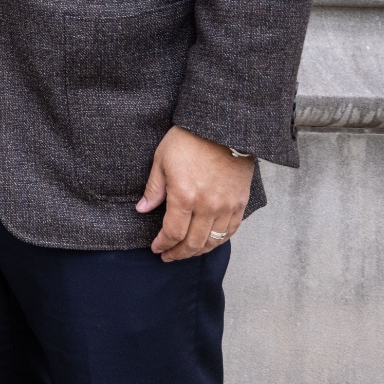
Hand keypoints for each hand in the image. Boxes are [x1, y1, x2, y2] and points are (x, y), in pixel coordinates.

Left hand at [138, 125, 252, 260]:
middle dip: (178, 253)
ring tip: (186, 253)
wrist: (222, 126)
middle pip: (193, 243)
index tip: (156, 248)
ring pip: (213, 241)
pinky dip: (219, 240)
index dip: (163, 244)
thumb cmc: (188, 140)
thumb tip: (142, 209)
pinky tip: (209, 242)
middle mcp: (207, 206)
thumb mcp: (161, 160)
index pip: (172, 233)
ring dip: (198, 251)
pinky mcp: (240, 202)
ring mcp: (226, 206)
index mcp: (184, 196)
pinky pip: (231, 230)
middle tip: (168, 256)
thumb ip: (153, 189)